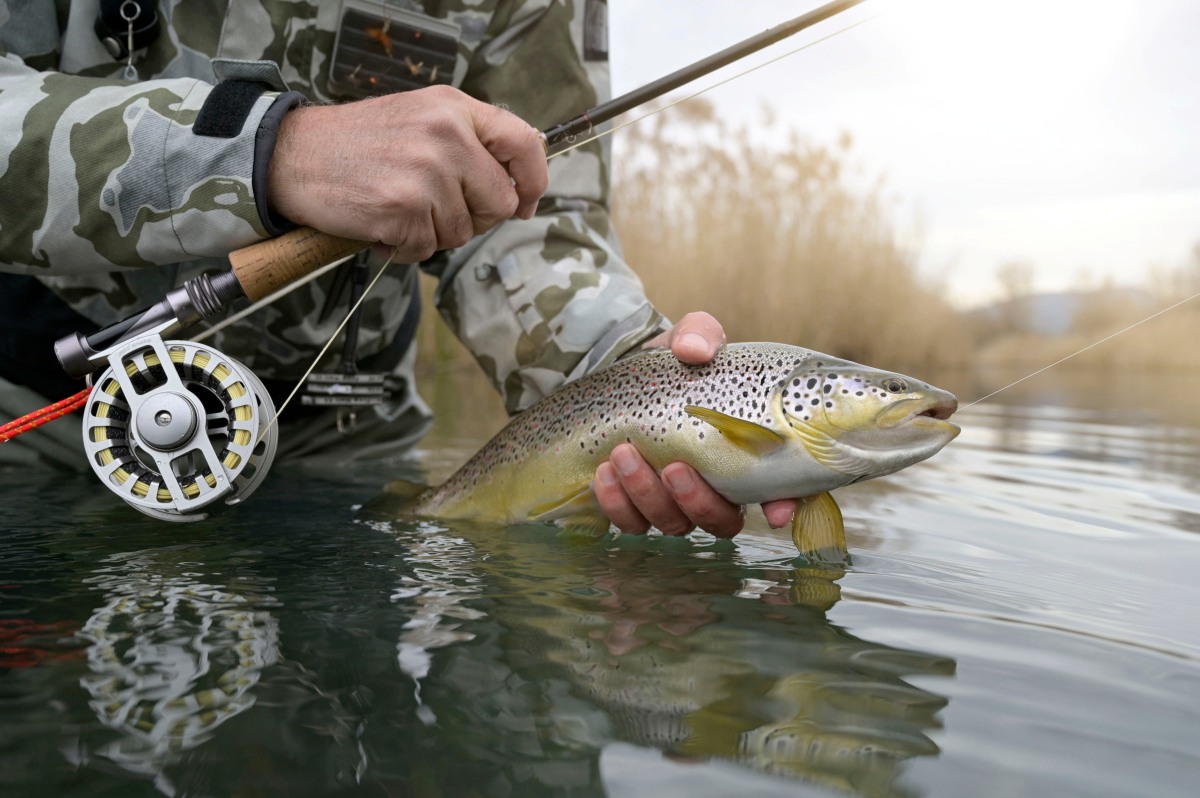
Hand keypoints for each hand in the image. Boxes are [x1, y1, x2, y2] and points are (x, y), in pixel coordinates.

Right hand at [267, 85, 547, 262]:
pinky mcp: (404, 209)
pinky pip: (427, 249)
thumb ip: (469, 143)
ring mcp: (427, 173)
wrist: (294, 155)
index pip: (524, 143)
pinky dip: (404, 248)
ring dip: (432, 233)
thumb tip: (516, 189)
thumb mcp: (422, 119)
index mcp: (455, 109)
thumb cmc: (360, 144)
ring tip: (397, 208)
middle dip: (474, 217)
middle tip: (433, 206)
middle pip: (500, 201)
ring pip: (463, 231)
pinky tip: (381, 224)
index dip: (534, 181)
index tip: (525, 202)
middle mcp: (447, 136)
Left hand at [593, 312, 797, 536]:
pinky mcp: (636, 507)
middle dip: (696, 501)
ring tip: (623, 453)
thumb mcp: (691, 340)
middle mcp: (717, 487)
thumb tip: (694, 350)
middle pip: (721, 520)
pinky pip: (631, 522)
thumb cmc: (674, 364)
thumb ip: (699, 336)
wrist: (624, 377)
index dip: (783, 506)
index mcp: (746, 451)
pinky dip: (617, 503)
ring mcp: (676, 502)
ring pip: (674, 524)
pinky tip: (603, 472)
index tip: (774, 511)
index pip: (780, 492)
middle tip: (672, 466)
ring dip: (648, 495)